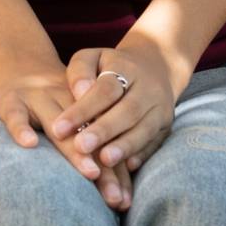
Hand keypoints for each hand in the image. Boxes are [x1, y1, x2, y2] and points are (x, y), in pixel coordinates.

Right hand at [0, 55, 126, 207]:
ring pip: (59, 124)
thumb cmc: (50, 102)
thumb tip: (119, 196)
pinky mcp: (10, 99)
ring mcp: (37, 99)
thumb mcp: (73, 116)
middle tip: (115, 199)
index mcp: (84, 108)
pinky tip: (29, 143)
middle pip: (89, 137)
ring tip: (90, 173)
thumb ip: (92, 148)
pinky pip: (16, 114)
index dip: (115, 172)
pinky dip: (22, 128)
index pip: (104, 143)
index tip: (125, 202)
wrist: (16, 61)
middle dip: (105, 169)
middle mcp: (65, 103)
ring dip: (75, 149)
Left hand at [54, 44, 180, 186]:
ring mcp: (160, 108)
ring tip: (104, 161)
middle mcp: (148, 88)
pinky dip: (143, 154)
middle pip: (128, 110)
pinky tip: (128, 167)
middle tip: (80, 147)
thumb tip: (79, 92)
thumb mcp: (92, 58)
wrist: (153, 67)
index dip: (83, 109)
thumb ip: (80, 71)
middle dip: (104, 130)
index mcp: (126, 68)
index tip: (59, 128)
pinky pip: (157, 142)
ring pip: (145, 129)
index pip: (105, 89)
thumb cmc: (109, 67)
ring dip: (124, 146)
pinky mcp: (166, 126)